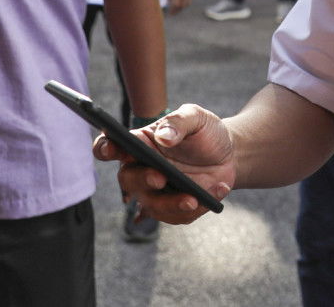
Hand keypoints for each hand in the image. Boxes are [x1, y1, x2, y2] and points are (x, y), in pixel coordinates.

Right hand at [93, 104, 235, 224]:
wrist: (228, 154)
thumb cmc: (205, 132)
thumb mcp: (196, 118)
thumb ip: (179, 122)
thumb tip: (163, 137)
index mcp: (139, 143)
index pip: (110, 146)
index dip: (105, 148)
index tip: (112, 148)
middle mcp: (141, 169)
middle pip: (128, 180)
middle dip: (142, 180)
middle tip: (160, 177)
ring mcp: (155, 192)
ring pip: (152, 206)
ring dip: (172, 204)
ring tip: (194, 199)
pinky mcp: (173, 208)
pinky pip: (177, 216)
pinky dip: (199, 207)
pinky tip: (218, 190)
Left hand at [167, 0, 195, 13]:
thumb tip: (169, 3)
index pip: (176, 4)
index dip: (173, 10)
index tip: (170, 14)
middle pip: (183, 5)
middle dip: (178, 10)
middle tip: (173, 13)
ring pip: (187, 2)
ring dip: (182, 6)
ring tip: (177, 8)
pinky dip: (185, 0)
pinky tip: (181, 0)